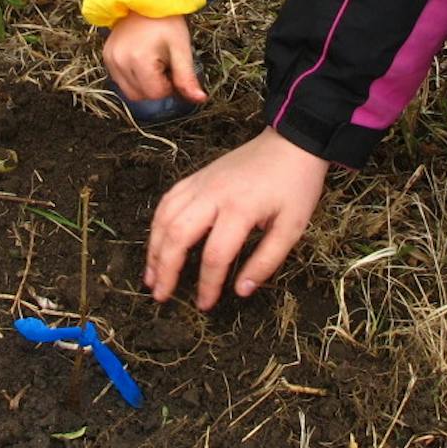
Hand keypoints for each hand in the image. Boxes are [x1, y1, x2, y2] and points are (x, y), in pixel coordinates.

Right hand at [103, 13, 205, 105]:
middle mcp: (120, 62)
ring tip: (152, 63)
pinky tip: (141, 61)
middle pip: (142, 96)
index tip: (171, 67)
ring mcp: (110, 60)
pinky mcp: (106, 57)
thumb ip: (187, 77)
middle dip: (156, 87)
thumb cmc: (166, 22)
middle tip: (163, 64)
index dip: (168, 85)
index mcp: (139, 60)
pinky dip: (133, 78)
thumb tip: (200, 99)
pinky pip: (120, 81)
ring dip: (144, 85)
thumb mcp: (181, 48)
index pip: (156, 94)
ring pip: (130, 92)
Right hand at [144, 127, 329, 309]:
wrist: (291, 143)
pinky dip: (157, 225)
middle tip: (160, 296)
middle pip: (177, 235)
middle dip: (166, 269)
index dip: (207, 284)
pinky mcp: (196, 176)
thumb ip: (267, 261)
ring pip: (165, 217)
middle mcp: (213, 195)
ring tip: (151, 276)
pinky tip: (156, 243)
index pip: (215, 255)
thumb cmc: (295, 186)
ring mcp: (200, 183)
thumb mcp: (292, 227)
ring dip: (154, 249)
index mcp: (240, 209)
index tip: (206, 304)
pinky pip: (167, 201)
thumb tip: (241, 291)